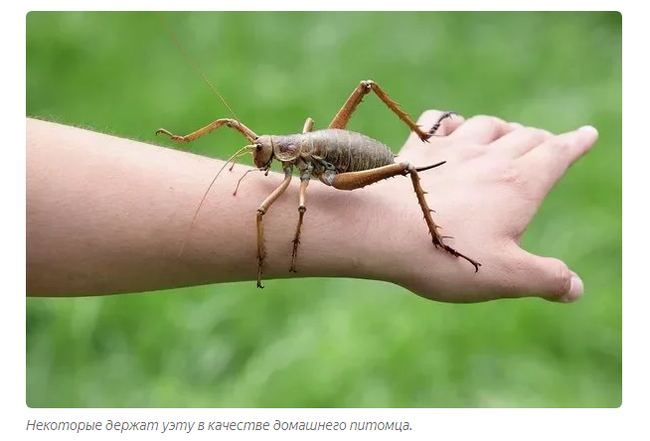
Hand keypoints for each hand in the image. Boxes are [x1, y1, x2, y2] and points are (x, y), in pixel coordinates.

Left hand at [354, 110, 597, 302]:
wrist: (380, 231)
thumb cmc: (445, 253)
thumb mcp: (506, 276)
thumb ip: (545, 279)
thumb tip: (575, 288)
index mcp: (519, 183)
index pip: (558, 153)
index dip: (577, 143)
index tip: (588, 134)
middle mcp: (488, 157)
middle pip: (527, 136)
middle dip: (544, 140)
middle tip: (549, 145)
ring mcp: (450, 149)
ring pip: (487, 124)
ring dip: (503, 128)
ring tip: (508, 135)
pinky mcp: (416, 150)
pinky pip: (439, 121)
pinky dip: (451, 121)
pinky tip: (451, 130)